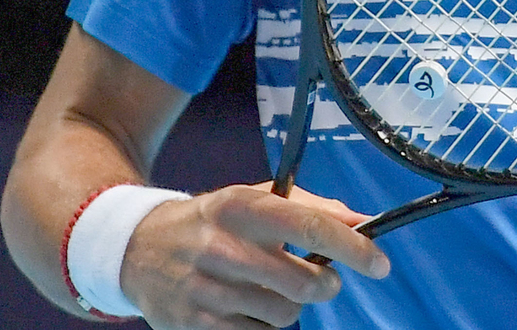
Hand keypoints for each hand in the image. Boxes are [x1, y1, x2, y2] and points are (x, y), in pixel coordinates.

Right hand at [118, 182, 388, 328]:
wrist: (137, 248)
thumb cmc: (213, 221)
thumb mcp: (254, 199)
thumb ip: (310, 208)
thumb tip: (363, 220)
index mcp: (238, 205)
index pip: (308, 227)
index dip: (352, 247)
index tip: (379, 263)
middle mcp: (219, 246)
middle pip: (301, 283)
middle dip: (325, 285)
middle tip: (324, 280)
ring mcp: (203, 290)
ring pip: (282, 315)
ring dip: (292, 307)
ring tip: (274, 290)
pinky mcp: (192, 325)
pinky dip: (263, 325)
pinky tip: (248, 306)